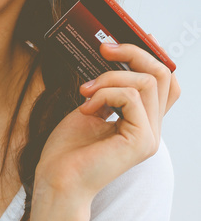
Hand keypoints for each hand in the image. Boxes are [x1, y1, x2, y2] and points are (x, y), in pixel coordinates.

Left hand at [35, 39, 179, 201]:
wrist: (56, 181)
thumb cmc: (66, 152)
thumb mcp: (89, 109)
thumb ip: (107, 89)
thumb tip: (113, 57)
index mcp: (141, 121)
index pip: (164, 81)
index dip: (151, 54)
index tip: (126, 38)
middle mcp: (151, 129)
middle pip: (163, 74)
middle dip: (134, 53)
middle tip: (103, 47)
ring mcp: (149, 136)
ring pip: (148, 82)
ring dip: (110, 77)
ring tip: (85, 91)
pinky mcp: (141, 141)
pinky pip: (132, 97)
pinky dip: (105, 94)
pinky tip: (86, 108)